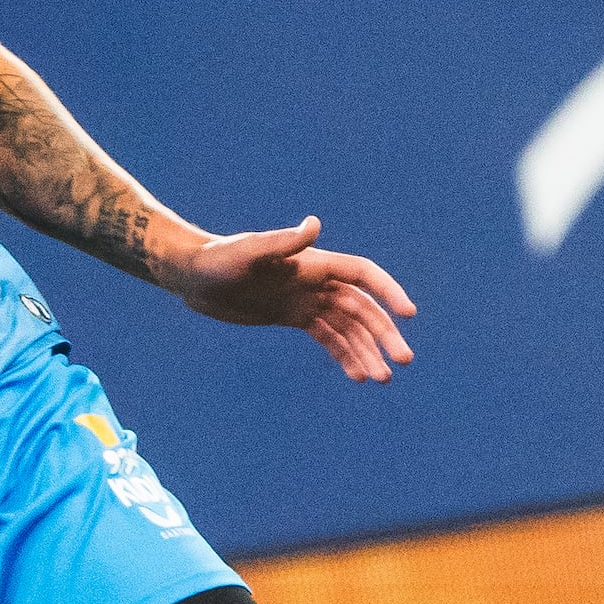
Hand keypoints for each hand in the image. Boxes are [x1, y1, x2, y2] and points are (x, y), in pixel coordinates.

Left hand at [167, 213, 415, 380]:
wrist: (194, 276)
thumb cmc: (219, 259)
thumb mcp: (250, 252)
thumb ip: (283, 243)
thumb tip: (314, 225)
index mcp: (313, 263)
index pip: (362, 275)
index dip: (388, 292)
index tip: (409, 315)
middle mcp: (316, 280)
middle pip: (362, 308)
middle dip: (384, 334)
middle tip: (403, 361)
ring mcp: (305, 299)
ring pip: (347, 328)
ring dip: (368, 351)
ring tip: (382, 379)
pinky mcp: (292, 316)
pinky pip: (326, 338)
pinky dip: (344, 356)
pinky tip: (357, 376)